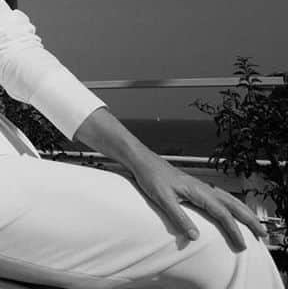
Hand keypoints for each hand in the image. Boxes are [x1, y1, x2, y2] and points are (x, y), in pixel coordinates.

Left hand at [127, 149, 267, 250]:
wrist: (142, 160)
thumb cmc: (151, 177)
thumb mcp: (163, 199)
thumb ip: (179, 217)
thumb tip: (195, 237)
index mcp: (198, 191)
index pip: (222, 214)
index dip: (234, 230)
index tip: (243, 244)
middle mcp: (203, 187)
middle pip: (233, 205)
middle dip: (249, 219)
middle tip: (262, 234)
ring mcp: (200, 186)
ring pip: (229, 199)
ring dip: (243, 211)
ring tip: (254, 223)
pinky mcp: (195, 186)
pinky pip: (220, 196)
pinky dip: (232, 203)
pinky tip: (232, 208)